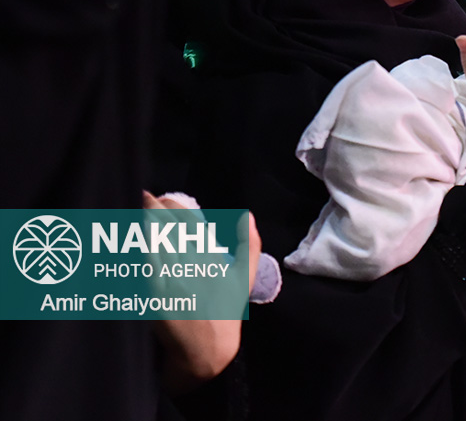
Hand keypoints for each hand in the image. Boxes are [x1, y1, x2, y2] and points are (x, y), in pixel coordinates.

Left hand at [144, 192, 257, 393]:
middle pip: (171, 230)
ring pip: (158, 245)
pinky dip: (141, 248)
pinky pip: (148, 266)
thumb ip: (249, 244)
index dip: (175, 208)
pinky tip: (134, 235)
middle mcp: (195, 268)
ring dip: (146, 224)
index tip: (164, 198)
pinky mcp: (157, 298)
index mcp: (214, 260)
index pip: (191, 224)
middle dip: (156, 210)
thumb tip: (247, 214)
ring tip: (136, 207)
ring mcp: (175, 283)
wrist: (207, 352)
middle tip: (144, 196)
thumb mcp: (246, 278)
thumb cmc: (226, 313)